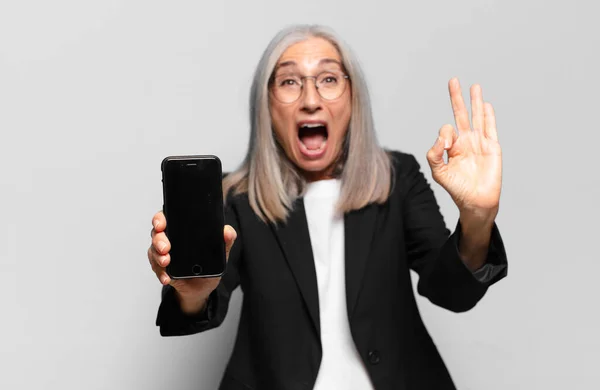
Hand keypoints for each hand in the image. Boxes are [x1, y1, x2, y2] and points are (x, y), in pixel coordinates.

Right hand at [147, 211, 236, 312]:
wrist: (202, 287)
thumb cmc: (209, 265)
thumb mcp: (220, 253)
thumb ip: (226, 241)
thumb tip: (228, 231)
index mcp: (182, 230)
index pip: (167, 217)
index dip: (161, 219)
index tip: (161, 224)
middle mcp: (170, 239)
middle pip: (156, 233)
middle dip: (158, 239)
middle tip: (165, 247)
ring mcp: (164, 253)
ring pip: (153, 250)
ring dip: (158, 256)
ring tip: (166, 262)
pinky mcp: (161, 268)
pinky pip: (156, 267)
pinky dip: (160, 272)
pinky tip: (166, 277)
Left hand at [426, 78, 501, 218]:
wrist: (475, 201)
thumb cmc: (457, 189)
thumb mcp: (438, 172)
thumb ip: (434, 154)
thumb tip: (442, 137)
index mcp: (453, 146)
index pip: (446, 130)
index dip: (445, 134)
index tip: (446, 147)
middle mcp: (466, 141)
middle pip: (461, 114)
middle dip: (457, 98)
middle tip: (453, 80)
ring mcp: (480, 143)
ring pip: (477, 117)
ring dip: (475, 101)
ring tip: (474, 86)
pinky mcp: (492, 148)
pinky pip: (491, 129)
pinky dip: (489, 116)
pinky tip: (486, 105)